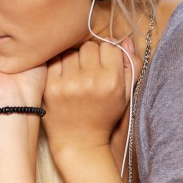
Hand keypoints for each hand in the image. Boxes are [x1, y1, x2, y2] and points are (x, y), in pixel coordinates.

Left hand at [43, 39, 135, 155]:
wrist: (79, 142)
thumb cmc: (104, 116)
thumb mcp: (125, 95)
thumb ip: (131, 66)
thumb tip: (125, 40)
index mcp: (112, 81)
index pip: (109, 46)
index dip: (106, 53)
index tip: (103, 63)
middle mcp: (91, 81)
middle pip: (89, 46)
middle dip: (89, 55)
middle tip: (88, 69)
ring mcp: (69, 84)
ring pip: (71, 51)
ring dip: (73, 58)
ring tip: (75, 73)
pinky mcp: (51, 87)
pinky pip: (55, 60)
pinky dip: (59, 64)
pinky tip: (63, 76)